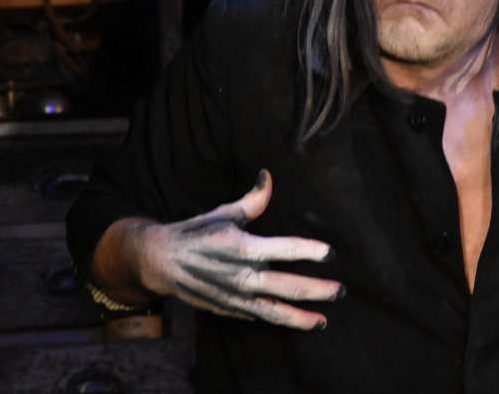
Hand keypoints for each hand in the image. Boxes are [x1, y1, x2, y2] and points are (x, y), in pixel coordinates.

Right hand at [134, 169, 343, 329]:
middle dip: (318, 291)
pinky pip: (259, 317)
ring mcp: (236, 297)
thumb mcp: (224, 213)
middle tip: (339, 291)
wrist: (160, 261)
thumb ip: (253, 200)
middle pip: (289, 286)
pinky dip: (278, 321)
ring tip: (323, 320)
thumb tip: (268, 176)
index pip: (287, 249)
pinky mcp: (230, 309)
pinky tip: (294, 321)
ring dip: (302, 317)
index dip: (311, 251)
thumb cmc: (195, 233)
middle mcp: (243, 275)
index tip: (330, 253)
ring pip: (276, 312)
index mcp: (244, 247)